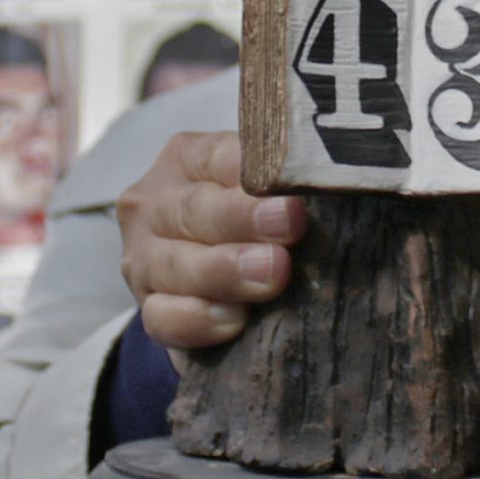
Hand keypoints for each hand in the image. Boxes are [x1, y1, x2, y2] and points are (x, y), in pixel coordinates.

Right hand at [116, 131, 306, 350]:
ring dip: (226, 271)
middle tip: (289, 228)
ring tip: (271, 275)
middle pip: (195, 209)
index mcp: (186, 159)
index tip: (291, 190)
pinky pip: (163, 317)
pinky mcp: (146, 308)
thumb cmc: (255, 225)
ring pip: (177, 264)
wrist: (216, 286)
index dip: (253, 174)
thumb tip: (337, 185)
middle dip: (243, 220)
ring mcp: (143, 258)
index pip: (215, 157)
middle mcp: (155, 203)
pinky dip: (198, 319)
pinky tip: (233, 321)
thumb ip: (285, 187)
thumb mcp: (263, 193)